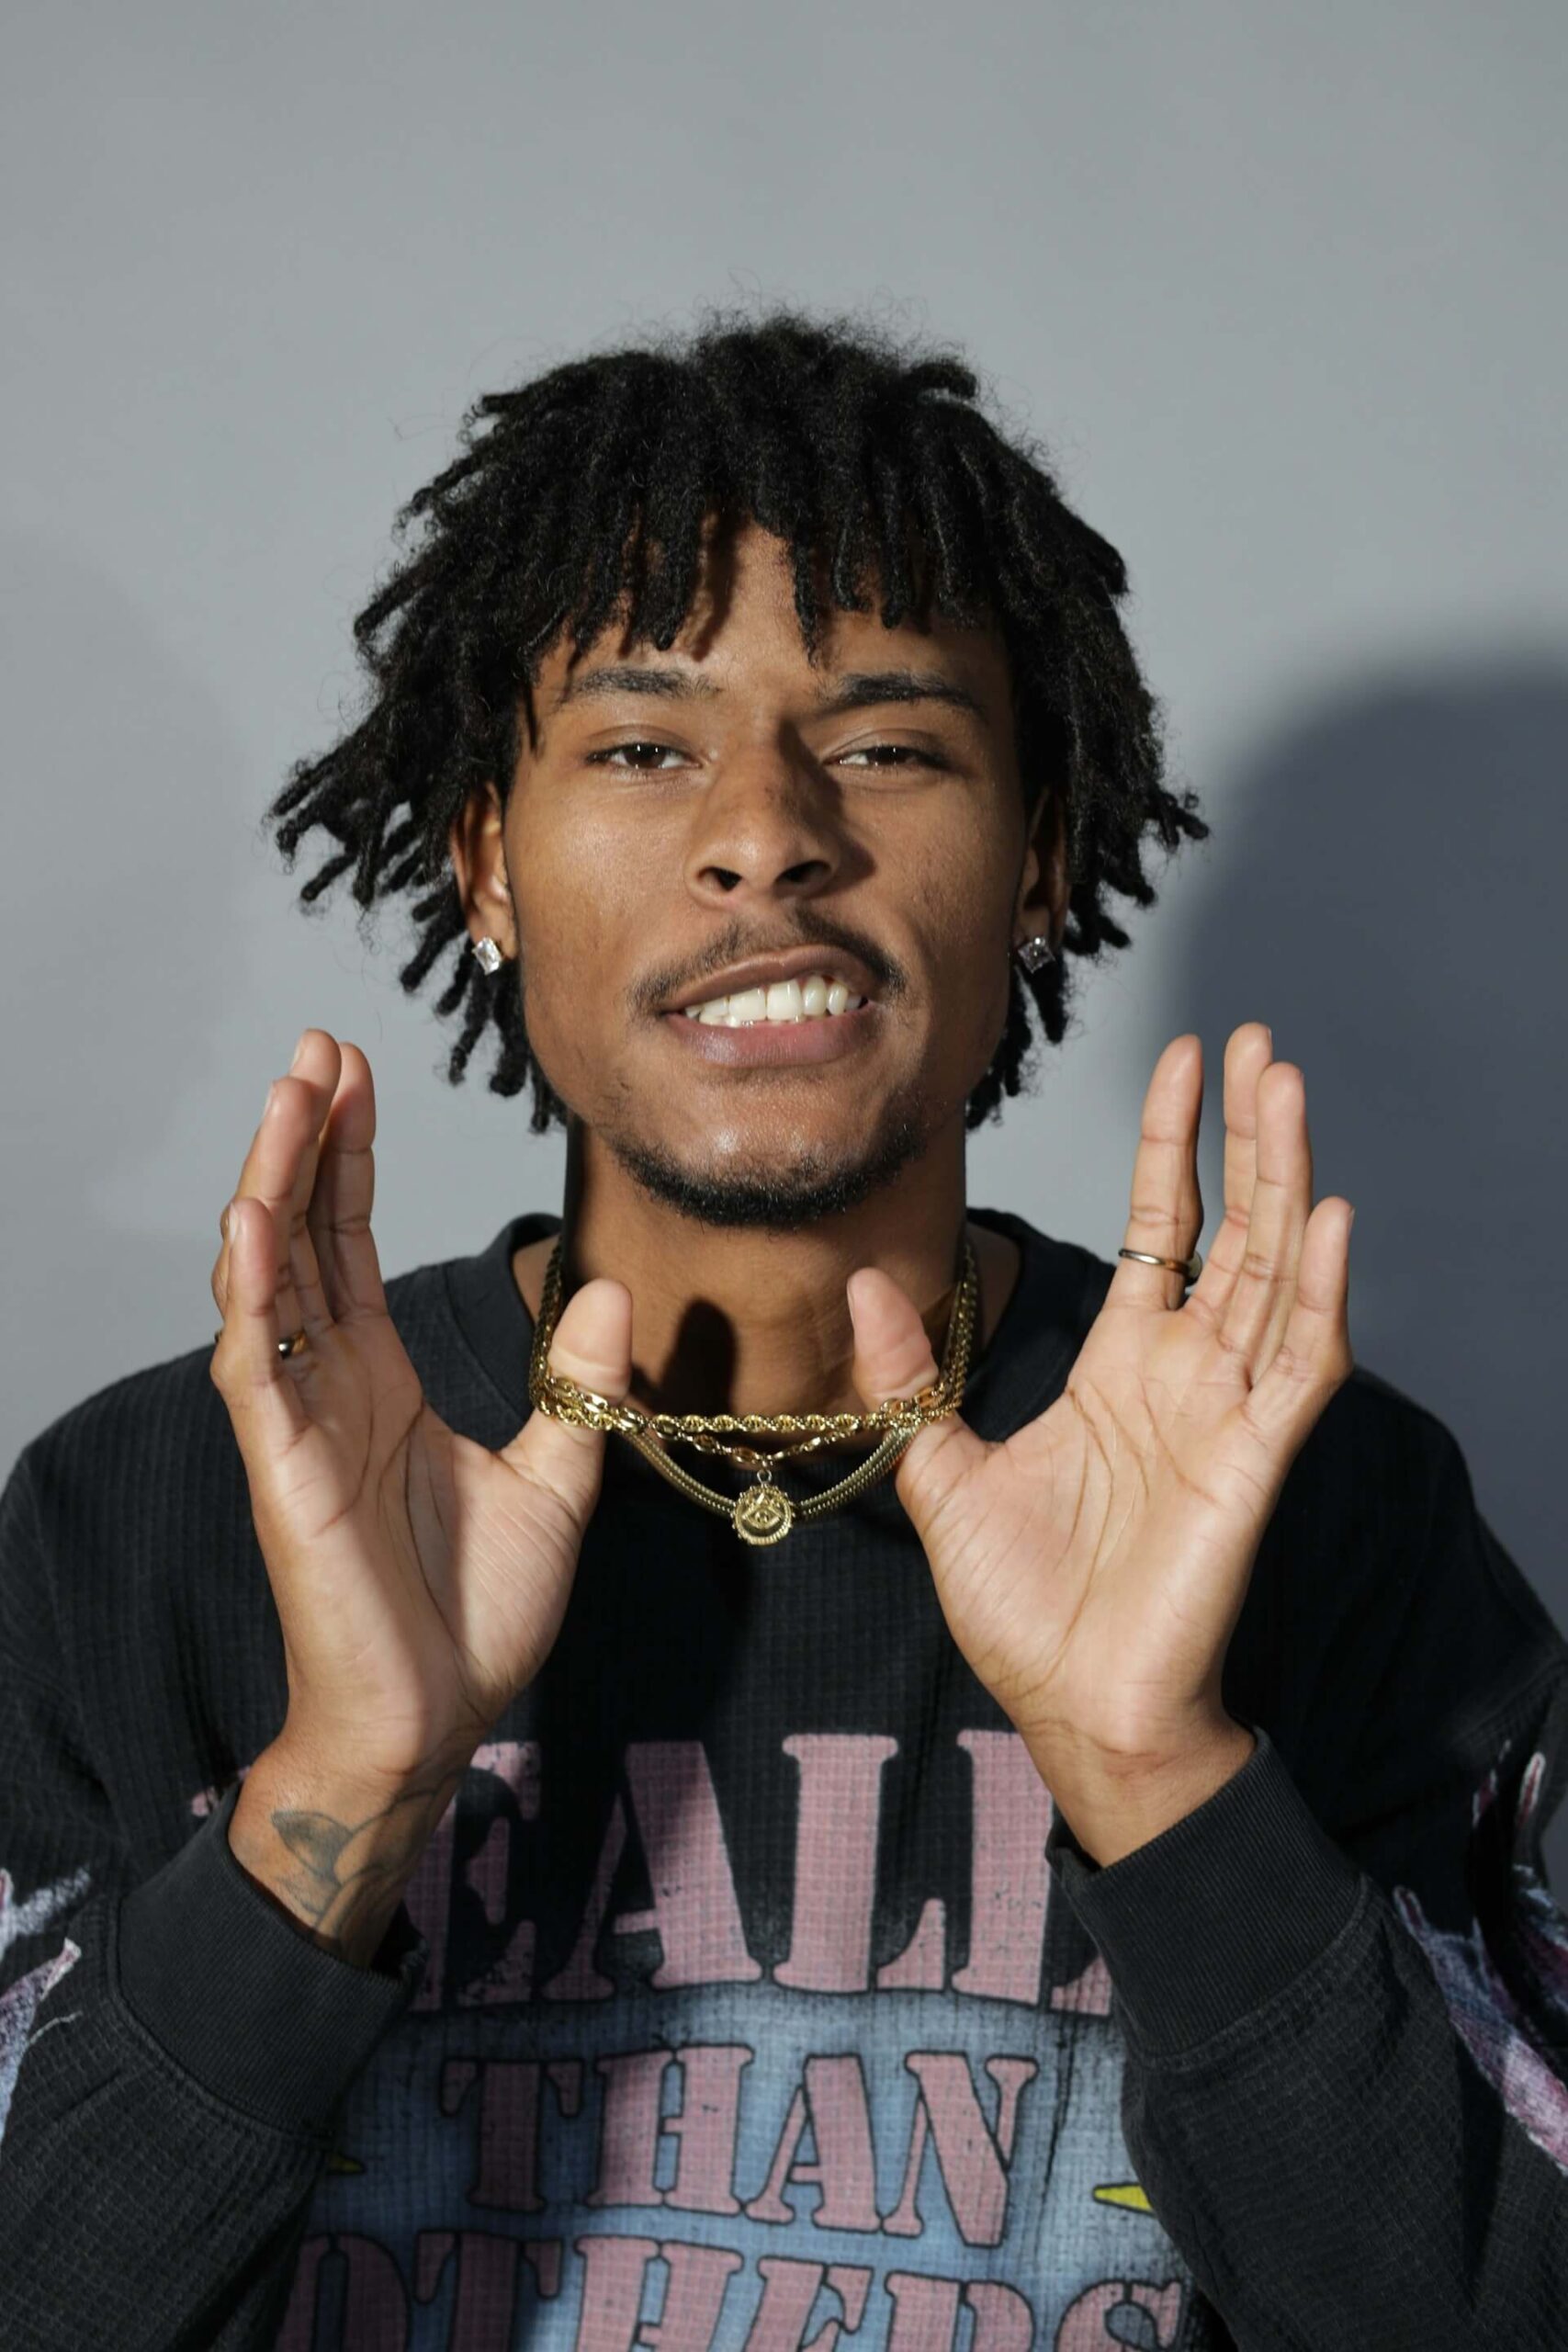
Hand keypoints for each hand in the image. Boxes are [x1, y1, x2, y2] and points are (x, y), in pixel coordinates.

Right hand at [209, 1029, 629, 1788]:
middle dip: (306, 1141)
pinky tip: (255, 1221)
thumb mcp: (554, 1479)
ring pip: (271, 1282)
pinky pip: (256, 1367)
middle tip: (315, 1048)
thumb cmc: (475, 1615)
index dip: (351, 1158)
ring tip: (287, 1098)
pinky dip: (251, 1291)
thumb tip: (607, 1291)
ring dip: (273, 1186)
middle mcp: (330, 1387)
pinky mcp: (287, 1473)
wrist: (438, 1720)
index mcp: (381, 1381)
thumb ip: (576, 1388)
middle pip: (306, 1237)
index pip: (354, 1242)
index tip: (356, 1075)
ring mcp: (299, 1425)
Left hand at [846, 1022, 1353, 1812]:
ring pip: (1273, 1270)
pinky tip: (1326, 1219)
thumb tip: (860, 1285)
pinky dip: (1318, 1292)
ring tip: (1290, 1088)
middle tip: (1259, 1042)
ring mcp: (1227, 1412)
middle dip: (1245, 1133)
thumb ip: (908, 1381)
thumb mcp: (940, 1474)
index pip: (1160, 1227)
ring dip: (1286, 1178)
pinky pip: (1299, 1364)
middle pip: (1232, 1226)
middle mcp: (1185, 1374)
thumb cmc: (1024, 1607)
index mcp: (1121, 1367)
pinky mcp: (1253, 1463)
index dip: (1173, 1144)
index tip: (1184, 1060)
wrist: (1070, 1706)